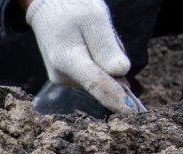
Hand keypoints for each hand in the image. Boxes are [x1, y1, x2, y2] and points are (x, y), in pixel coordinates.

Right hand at [24, 0, 139, 113]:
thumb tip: (120, 74)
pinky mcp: (68, 79)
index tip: (132, 115)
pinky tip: (90, 44)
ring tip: (93, 36)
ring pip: (101, 78)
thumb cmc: (72, 10)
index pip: (97, 84)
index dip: (117, 99)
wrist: (50, 9)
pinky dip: (100, 62)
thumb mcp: (95, 20)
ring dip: (107, 61)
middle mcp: (63, 76)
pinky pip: (95, 75)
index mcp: (67, 60)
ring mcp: (64, 80)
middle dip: (113, 64)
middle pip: (104, 80)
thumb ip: (107, 48)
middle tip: (103, 34)